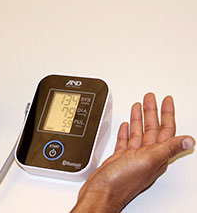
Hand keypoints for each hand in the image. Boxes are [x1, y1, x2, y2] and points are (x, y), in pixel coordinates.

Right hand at [72, 93, 194, 212]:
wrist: (101, 192)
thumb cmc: (122, 181)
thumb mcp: (148, 161)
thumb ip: (168, 149)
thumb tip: (189, 141)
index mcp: (156, 155)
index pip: (165, 130)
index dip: (167, 114)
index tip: (166, 101)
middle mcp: (146, 155)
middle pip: (151, 128)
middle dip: (152, 112)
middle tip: (151, 98)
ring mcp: (132, 157)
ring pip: (138, 133)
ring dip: (139, 118)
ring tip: (139, 106)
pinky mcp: (119, 158)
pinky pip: (125, 141)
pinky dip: (126, 132)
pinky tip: (126, 125)